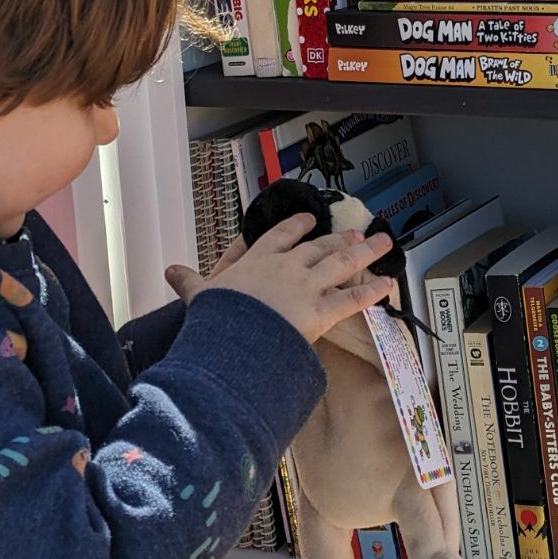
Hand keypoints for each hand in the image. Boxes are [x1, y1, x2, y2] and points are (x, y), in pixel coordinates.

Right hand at [165, 213, 393, 344]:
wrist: (235, 339)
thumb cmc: (218, 316)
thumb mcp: (200, 295)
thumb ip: (189, 282)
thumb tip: (170, 271)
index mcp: (260, 259)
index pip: (282, 236)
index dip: (298, 226)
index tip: (308, 220)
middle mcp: (288, 267)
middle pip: (319, 247)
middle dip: (338, 238)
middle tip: (355, 230)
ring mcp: (308, 286)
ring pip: (342, 264)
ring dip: (364, 252)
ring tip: (382, 242)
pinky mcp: (322, 311)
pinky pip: (352, 299)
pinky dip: (372, 292)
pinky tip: (388, 284)